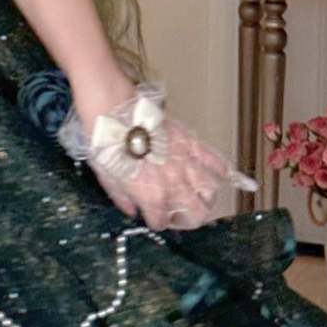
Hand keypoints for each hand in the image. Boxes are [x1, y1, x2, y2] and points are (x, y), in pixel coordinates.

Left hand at [60, 78, 257, 230]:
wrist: (111, 104)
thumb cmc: (103, 138)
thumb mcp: (104, 174)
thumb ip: (120, 197)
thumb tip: (131, 210)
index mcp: (150, 194)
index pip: (161, 220)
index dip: (156, 221)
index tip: (152, 217)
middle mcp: (172, 182)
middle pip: (196, 212)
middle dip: (188, 218)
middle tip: (178, 214)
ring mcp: (184, 161)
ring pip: (209, 189)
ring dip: (205, 198)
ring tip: (197, 198)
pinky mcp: (188, 140)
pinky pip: (213, 158)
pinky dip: (221, 169)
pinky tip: (222, 176)